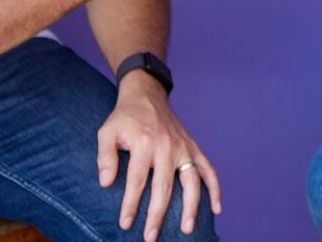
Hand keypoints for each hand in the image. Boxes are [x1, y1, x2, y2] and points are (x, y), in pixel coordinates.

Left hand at [97, 75, 220, 240]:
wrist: (146, 94)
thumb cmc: (124, 117)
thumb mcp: (107, 131)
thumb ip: (105, 157)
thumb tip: (105, 183)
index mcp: (144, 142)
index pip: (137, 179)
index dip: (131, 204)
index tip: (125, 223)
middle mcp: (167, 146)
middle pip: (164, 186)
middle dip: (157, 214)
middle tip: (150, 237)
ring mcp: (184, 147)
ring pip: (191, 181)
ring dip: (190, 207)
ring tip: (186, 229)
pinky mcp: (193, 147)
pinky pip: (208, 170)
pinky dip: (215, 189)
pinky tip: (216, 208)